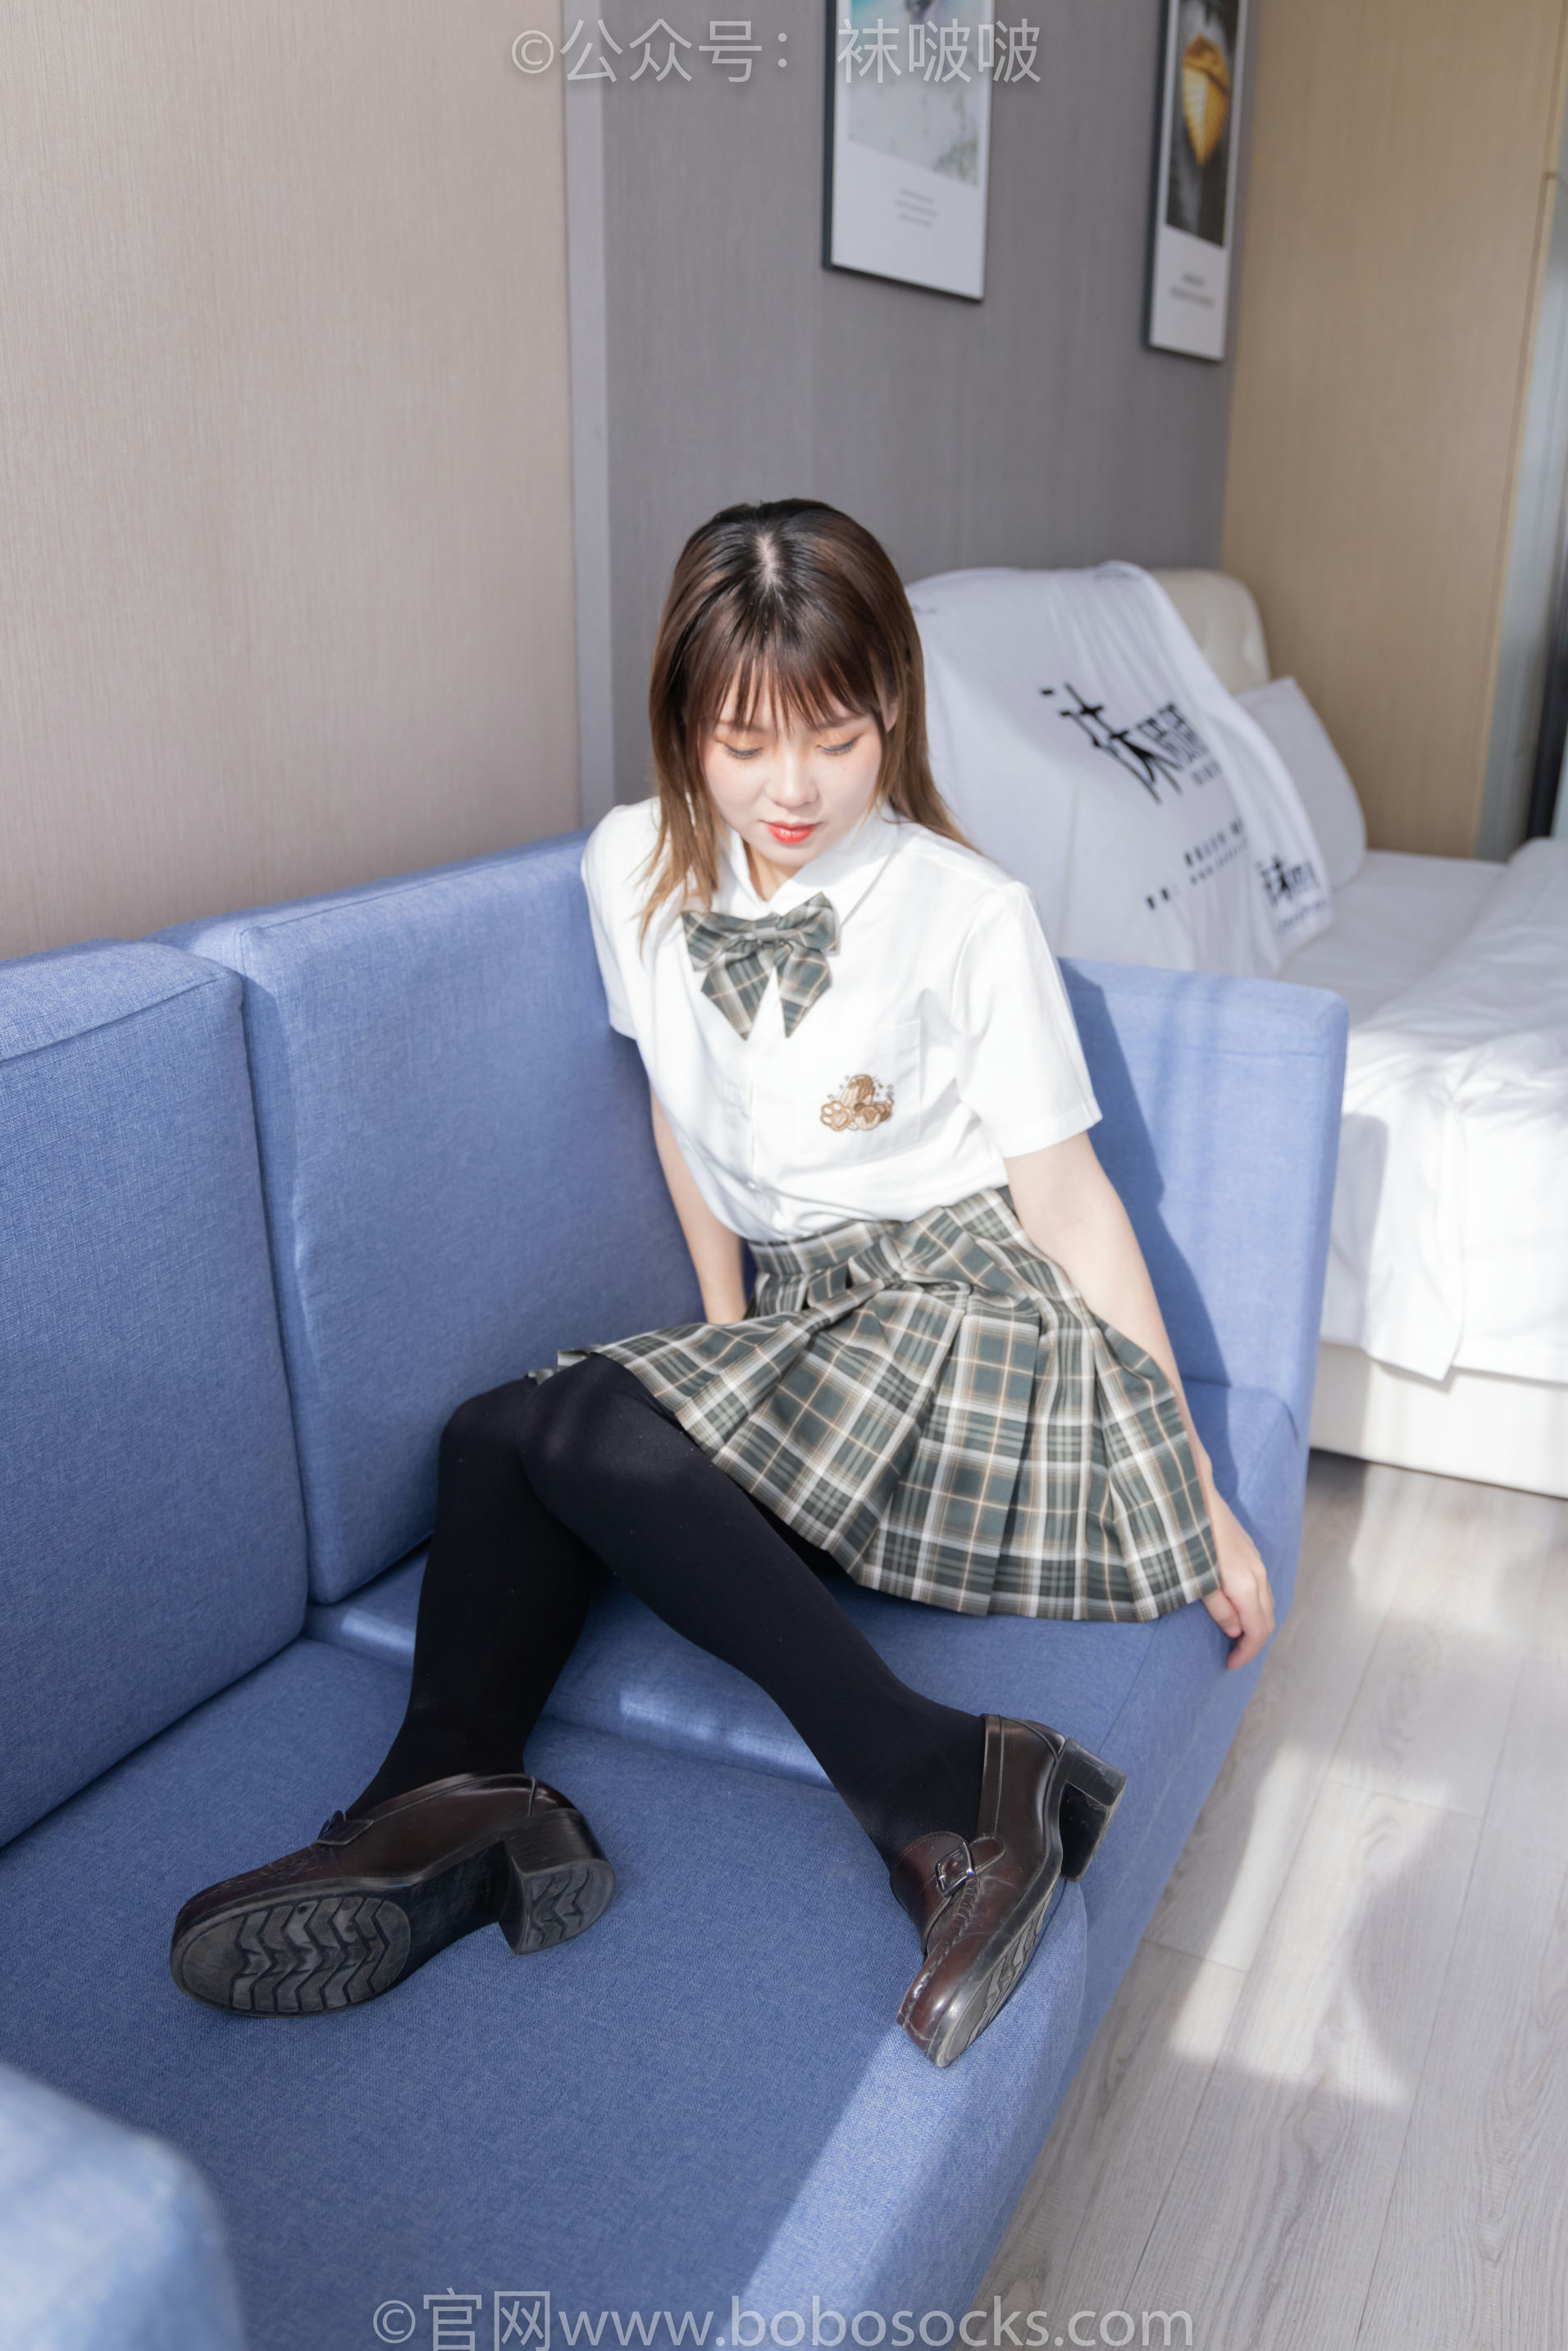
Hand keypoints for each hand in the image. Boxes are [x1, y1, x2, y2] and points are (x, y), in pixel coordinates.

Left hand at [1201, 1488, 1274, 1667]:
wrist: (1195, 1497)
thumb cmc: (1191, 1539)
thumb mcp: (1198, 1581)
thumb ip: (1219, 1609)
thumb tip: (1237, 1631)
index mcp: (1247, 1586)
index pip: (1257, 1631)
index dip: (1246, 1653)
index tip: (1229, 1664)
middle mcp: (1259, 1575)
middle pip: (1267, 1620)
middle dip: (1253, 1643)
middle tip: (1232, 1656)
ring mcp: (1257, 1563)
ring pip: (1266, 1604)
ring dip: (1255, 1625)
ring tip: (1234, 1637)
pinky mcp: (1251, 1554)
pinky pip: (1261, 1589)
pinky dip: (1254, 1607)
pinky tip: (1237, 1609)